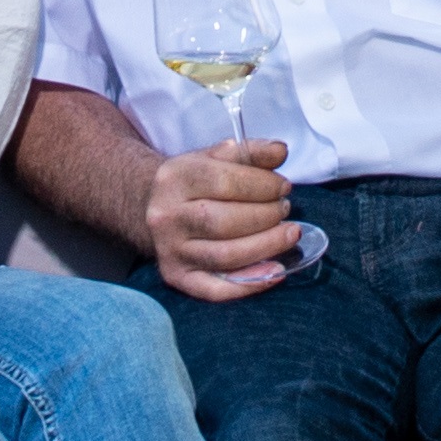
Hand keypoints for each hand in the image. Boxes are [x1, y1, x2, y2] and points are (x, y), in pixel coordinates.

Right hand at [143, 139, 309, 301]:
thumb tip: (280, 152)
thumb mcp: (215, 158)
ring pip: (224, 256)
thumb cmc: (193, 183)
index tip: (284, 187)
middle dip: (266, 216)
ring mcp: (170, 250)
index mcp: (175, 178)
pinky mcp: (176, 276)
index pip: (224, 182)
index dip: (262, 185)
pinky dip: (249, 284)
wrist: (151, 208)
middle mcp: (167, 216)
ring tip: (289, 234)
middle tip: (285, 210)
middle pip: (224, 221)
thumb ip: (249, 152)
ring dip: (266, 247)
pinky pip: (214, 289)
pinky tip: (275, 271)